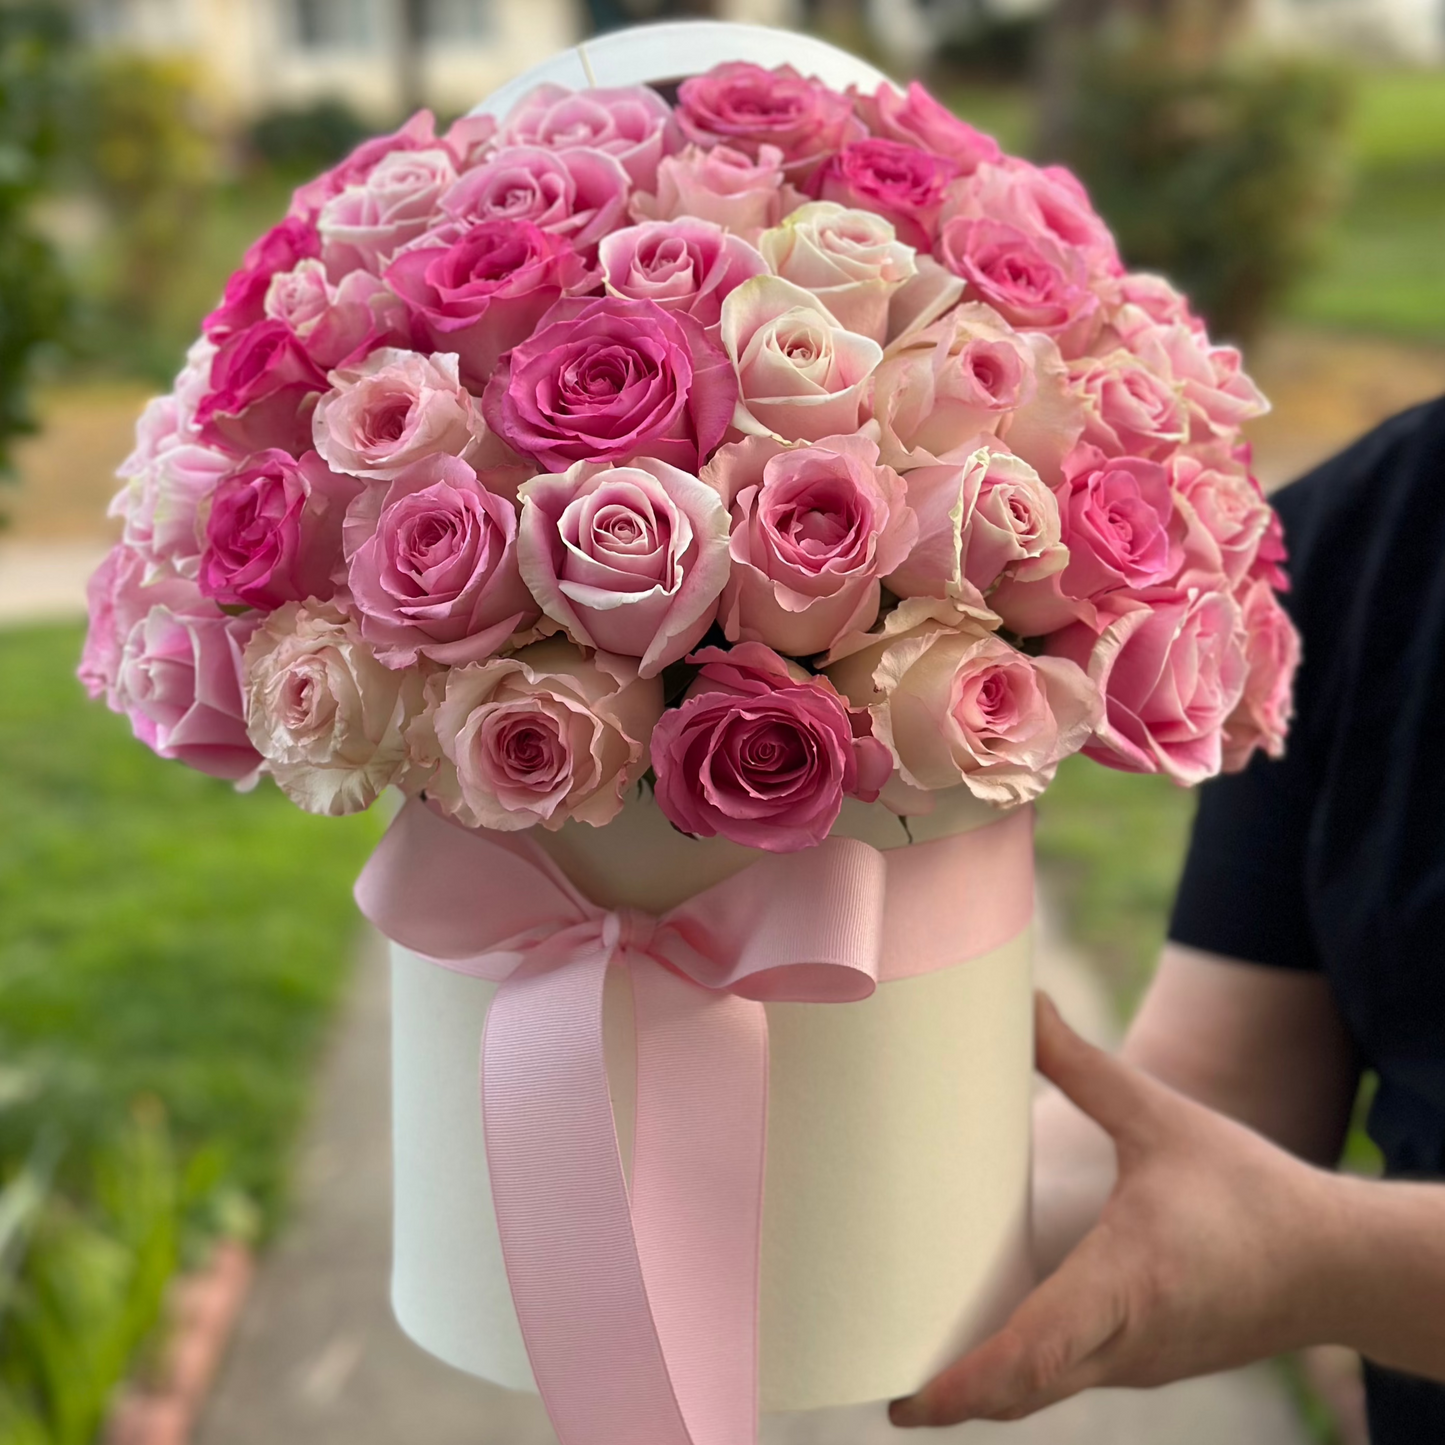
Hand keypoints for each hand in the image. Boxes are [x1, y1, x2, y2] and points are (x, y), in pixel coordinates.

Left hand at [890, 993, 1345, 1427]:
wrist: (1336, 1263)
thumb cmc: (1249, 1190)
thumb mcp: (1162, 1119)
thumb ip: (1084, 1066)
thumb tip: (1026, 1004)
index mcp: (1128, 1282)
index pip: (1035, 1351)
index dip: (968, 1381)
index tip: (910, 1399)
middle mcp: (1128, 1341)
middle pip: (1024, 1391)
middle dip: (953, 1400)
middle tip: (887, 1392)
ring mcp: (1139, 1363)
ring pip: (1046, 1392)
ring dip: (984, 1392)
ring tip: (917, 1368)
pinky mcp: (1147, 1363)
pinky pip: (1071, 1379)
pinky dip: (1022, 1376)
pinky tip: (988, 1347)